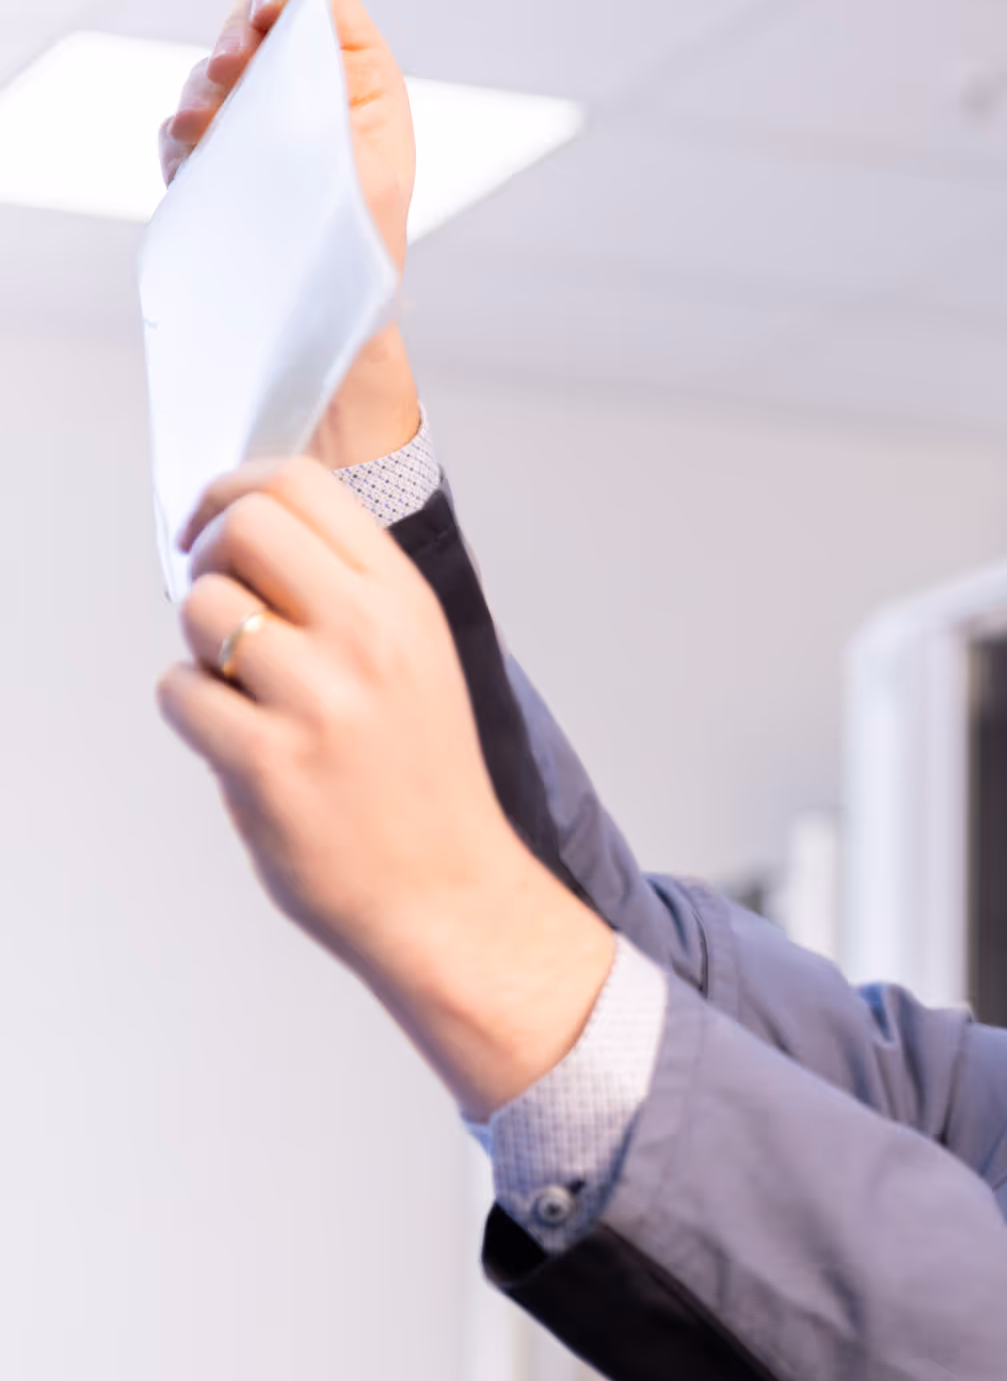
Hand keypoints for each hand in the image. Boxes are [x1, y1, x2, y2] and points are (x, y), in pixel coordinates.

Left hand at [158, 457, 614, 1117]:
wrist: (451, 897)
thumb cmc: (421, 784)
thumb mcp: (416, 660)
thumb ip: (346, 593)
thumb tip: (239, 536)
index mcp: (405, 603)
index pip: (301, 482)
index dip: (234, 492)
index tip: (215, 532)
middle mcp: (369, 638)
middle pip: (245, 525)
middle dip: (209, 556)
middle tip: (222, 609)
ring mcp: (319, 701)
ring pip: (202, 608)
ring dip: (200, 647)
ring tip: (242, 693)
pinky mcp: (270, 764)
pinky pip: (180, 693)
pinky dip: (192, 713)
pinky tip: (237, 744)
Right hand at [160, 0, 421, 466]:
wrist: (328, 325)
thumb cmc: (363, 250)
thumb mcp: (371, 166)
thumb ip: (344, 83)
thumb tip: (319, 10)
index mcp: (360, 85)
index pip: (321, 4)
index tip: (271, 11)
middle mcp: (306, 95)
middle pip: (254, 26)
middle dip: (237, 39)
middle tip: (234, 68)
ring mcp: (258, 125)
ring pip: (213, 74)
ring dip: (204, 90)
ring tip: (206, 123)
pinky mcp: (220, 161)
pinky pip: (184, 127)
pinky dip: (181, 133)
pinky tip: (190, 149)